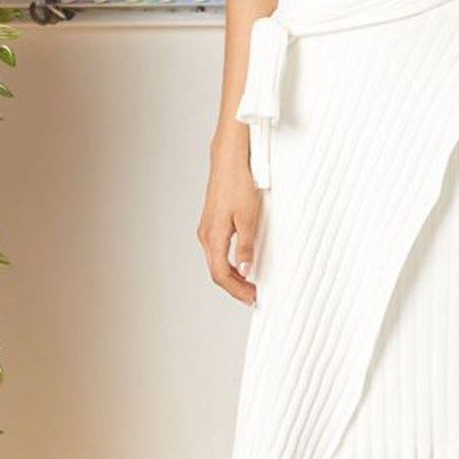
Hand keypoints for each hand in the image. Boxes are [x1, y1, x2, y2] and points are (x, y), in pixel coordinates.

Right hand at [198, 148, 261, 303]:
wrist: (229, 160)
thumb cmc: (238, 183)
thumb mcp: (248, 218)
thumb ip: (245, 246)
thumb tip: (244, 269)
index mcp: (213, 236)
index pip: (221, 274)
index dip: (236, 290)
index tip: (251, 297)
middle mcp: (206, 235)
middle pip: (217, 271)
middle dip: (235, 287)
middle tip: (253, 295)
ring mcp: (207, 229)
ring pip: (216, 261)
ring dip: (232, 276)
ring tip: (249, 283)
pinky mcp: (212, 222)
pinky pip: (217, 251)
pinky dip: (228, 262)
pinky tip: (240, 263)